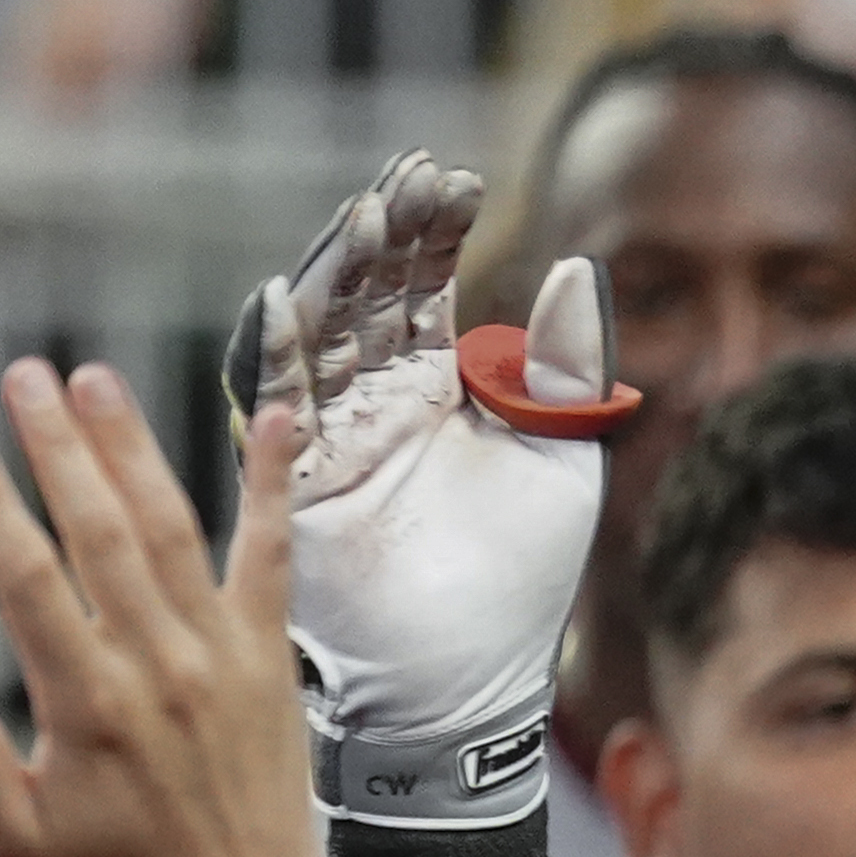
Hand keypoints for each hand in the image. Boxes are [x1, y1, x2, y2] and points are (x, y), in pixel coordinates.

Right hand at [0, 361, 339, 856]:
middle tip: (23, 375)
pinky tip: (277, 418)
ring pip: (173, 527)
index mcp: (85, 706)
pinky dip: (273, 484)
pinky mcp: (269, 655)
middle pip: (99, 532)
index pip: (24, 580)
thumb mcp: (15, 837)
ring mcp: (221, 654)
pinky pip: (273, 554)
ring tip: (95, 380)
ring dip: (133, 446)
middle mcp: (157, 667)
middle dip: (57, 447)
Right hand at [243, 148, 626, 829]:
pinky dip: (278, 351)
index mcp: (432, 391)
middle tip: (406, 182)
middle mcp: (374, 403)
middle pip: (364, 293)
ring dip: (337, 275)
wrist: (474, 679)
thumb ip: (564, 365)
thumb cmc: (523, 580)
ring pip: (321, 334)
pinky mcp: (300, 483)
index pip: (422, 286)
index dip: (432, 232)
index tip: (454, 176)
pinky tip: (285, 297)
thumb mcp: (560, 455)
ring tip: (367, 217)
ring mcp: (333, 438)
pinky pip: (276, 407)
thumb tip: (578, 264)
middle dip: (382, 236)